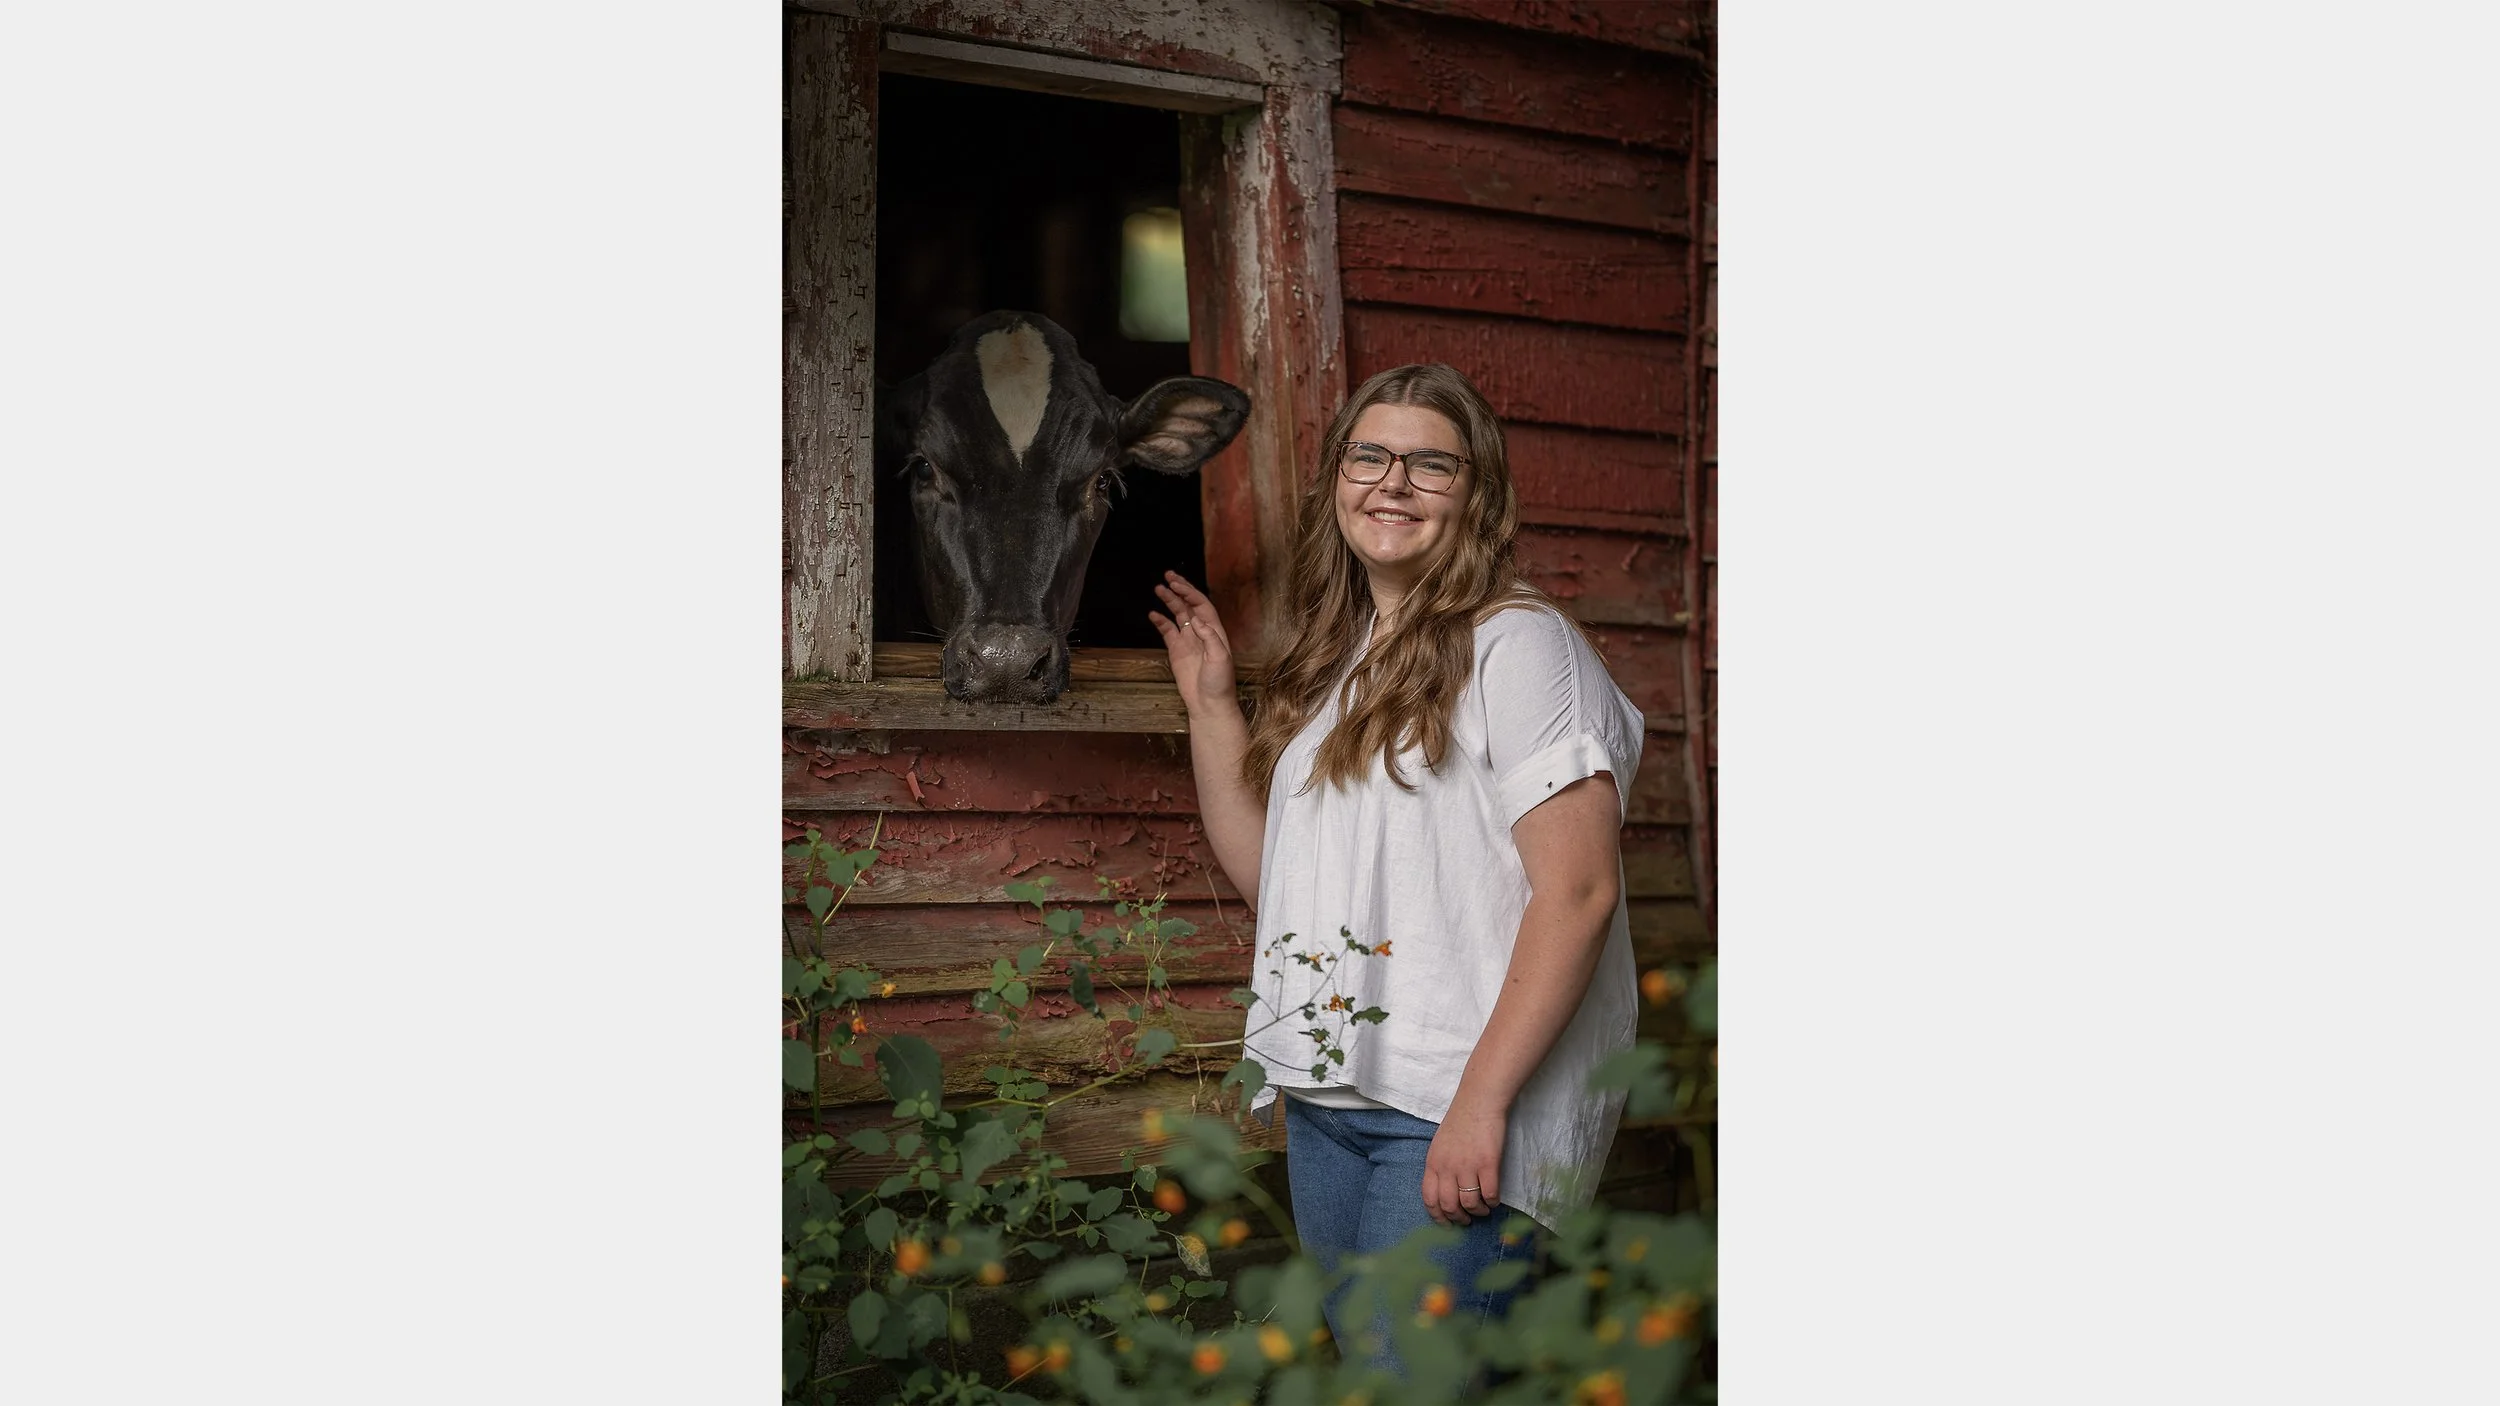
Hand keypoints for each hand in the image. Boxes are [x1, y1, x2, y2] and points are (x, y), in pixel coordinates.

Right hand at [1148, 572, 1239, 718]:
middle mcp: (1201, 632)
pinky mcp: (1176, 651)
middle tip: (1167, 576)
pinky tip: (1153, 614)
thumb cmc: (1219, 683)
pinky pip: (1167, 631)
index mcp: (1214, 631)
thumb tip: (1196, 620)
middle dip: (1180, 589)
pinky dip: (1160, 621)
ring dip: (1169, 601)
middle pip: (1189, 604)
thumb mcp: (1220, 659)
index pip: (1202, 605)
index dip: (1190, 592)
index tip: (1177, 584)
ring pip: (1177, 614)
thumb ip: (1209, 637)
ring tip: (1158, 588)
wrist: (1208, 704)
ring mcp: (1188, 641)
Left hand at [1422, 1093, 1506, 1227]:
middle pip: (1449, 1205)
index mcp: (1433, 1163)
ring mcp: (1468, 1165)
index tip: (1447, 1223)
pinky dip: (1492, 1201)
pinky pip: (1489, 1193)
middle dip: (1459, 1218)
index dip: (1438, 1216)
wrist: (1479, 1101)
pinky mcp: (1488, 1163)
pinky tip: (1494, 1199)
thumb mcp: (1440, 1145)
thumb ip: (1440, 1167)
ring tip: (1483, 1209)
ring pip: (1470, 1203)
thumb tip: (1446, 1192)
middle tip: (1467, 1219)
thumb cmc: (1461, 1122)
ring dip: (1478, 1211)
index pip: (1429, 1199)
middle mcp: (1447, 1167)